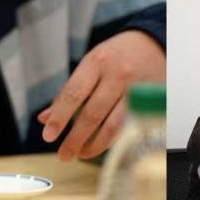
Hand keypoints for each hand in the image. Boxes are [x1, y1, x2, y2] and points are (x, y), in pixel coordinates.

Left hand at [37, 31, 165, 161]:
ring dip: (94, 145)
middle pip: (92, 114)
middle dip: (75, 139)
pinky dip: (111, 141)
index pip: (73, 94)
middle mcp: (116, 75)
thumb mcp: (91, 64)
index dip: (59, 118)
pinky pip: (127, 129)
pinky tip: (100, 147)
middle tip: (64, 155)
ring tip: (80, 154)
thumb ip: (69, 91)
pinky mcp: (148, 104)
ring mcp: (135, 90)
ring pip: (112, 126)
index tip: (48, 136)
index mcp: (97, 61)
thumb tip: (44, 118)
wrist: (154, 45)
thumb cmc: (116, 57)